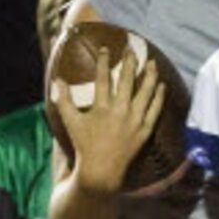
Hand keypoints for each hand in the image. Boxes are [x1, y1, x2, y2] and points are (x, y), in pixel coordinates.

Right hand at [53, 48, 165, 190]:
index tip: (107, 49)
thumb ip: (63, 100)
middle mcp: (120, 111)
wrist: (102, 169)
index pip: (104, 78)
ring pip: (146, 92)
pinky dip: (159, 96)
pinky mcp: (145, 130)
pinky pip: (155, 109)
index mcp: (102, 107)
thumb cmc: (84, 144)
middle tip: (132, 49)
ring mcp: (135, 120)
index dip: (105, 62)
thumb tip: (57, 80)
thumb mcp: (70, 121)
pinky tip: (161, 85)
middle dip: (130, 62)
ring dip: (149, 75)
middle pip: (127, 81)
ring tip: (152, 62)